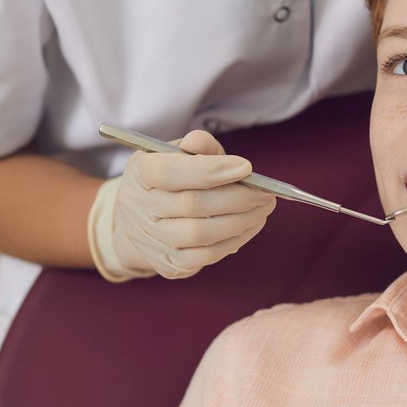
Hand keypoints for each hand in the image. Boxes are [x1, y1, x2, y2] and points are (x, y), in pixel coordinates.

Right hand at [87, 130, 275, 280]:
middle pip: (193, 205)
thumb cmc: (170, 176)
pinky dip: (235, 240)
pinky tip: (251, 224)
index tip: (246, 167)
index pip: (171, 172)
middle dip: (238, 198)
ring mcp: (151, 240)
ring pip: (202, 235)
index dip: (210, 170)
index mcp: (141, 172)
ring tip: (264, 207)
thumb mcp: (178, 152)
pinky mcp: (168, 264)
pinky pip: (207, 256)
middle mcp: (139, 208)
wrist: (140, 218)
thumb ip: (197, 145)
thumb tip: (201, 142)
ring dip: (241, 221)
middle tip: (267, 192)